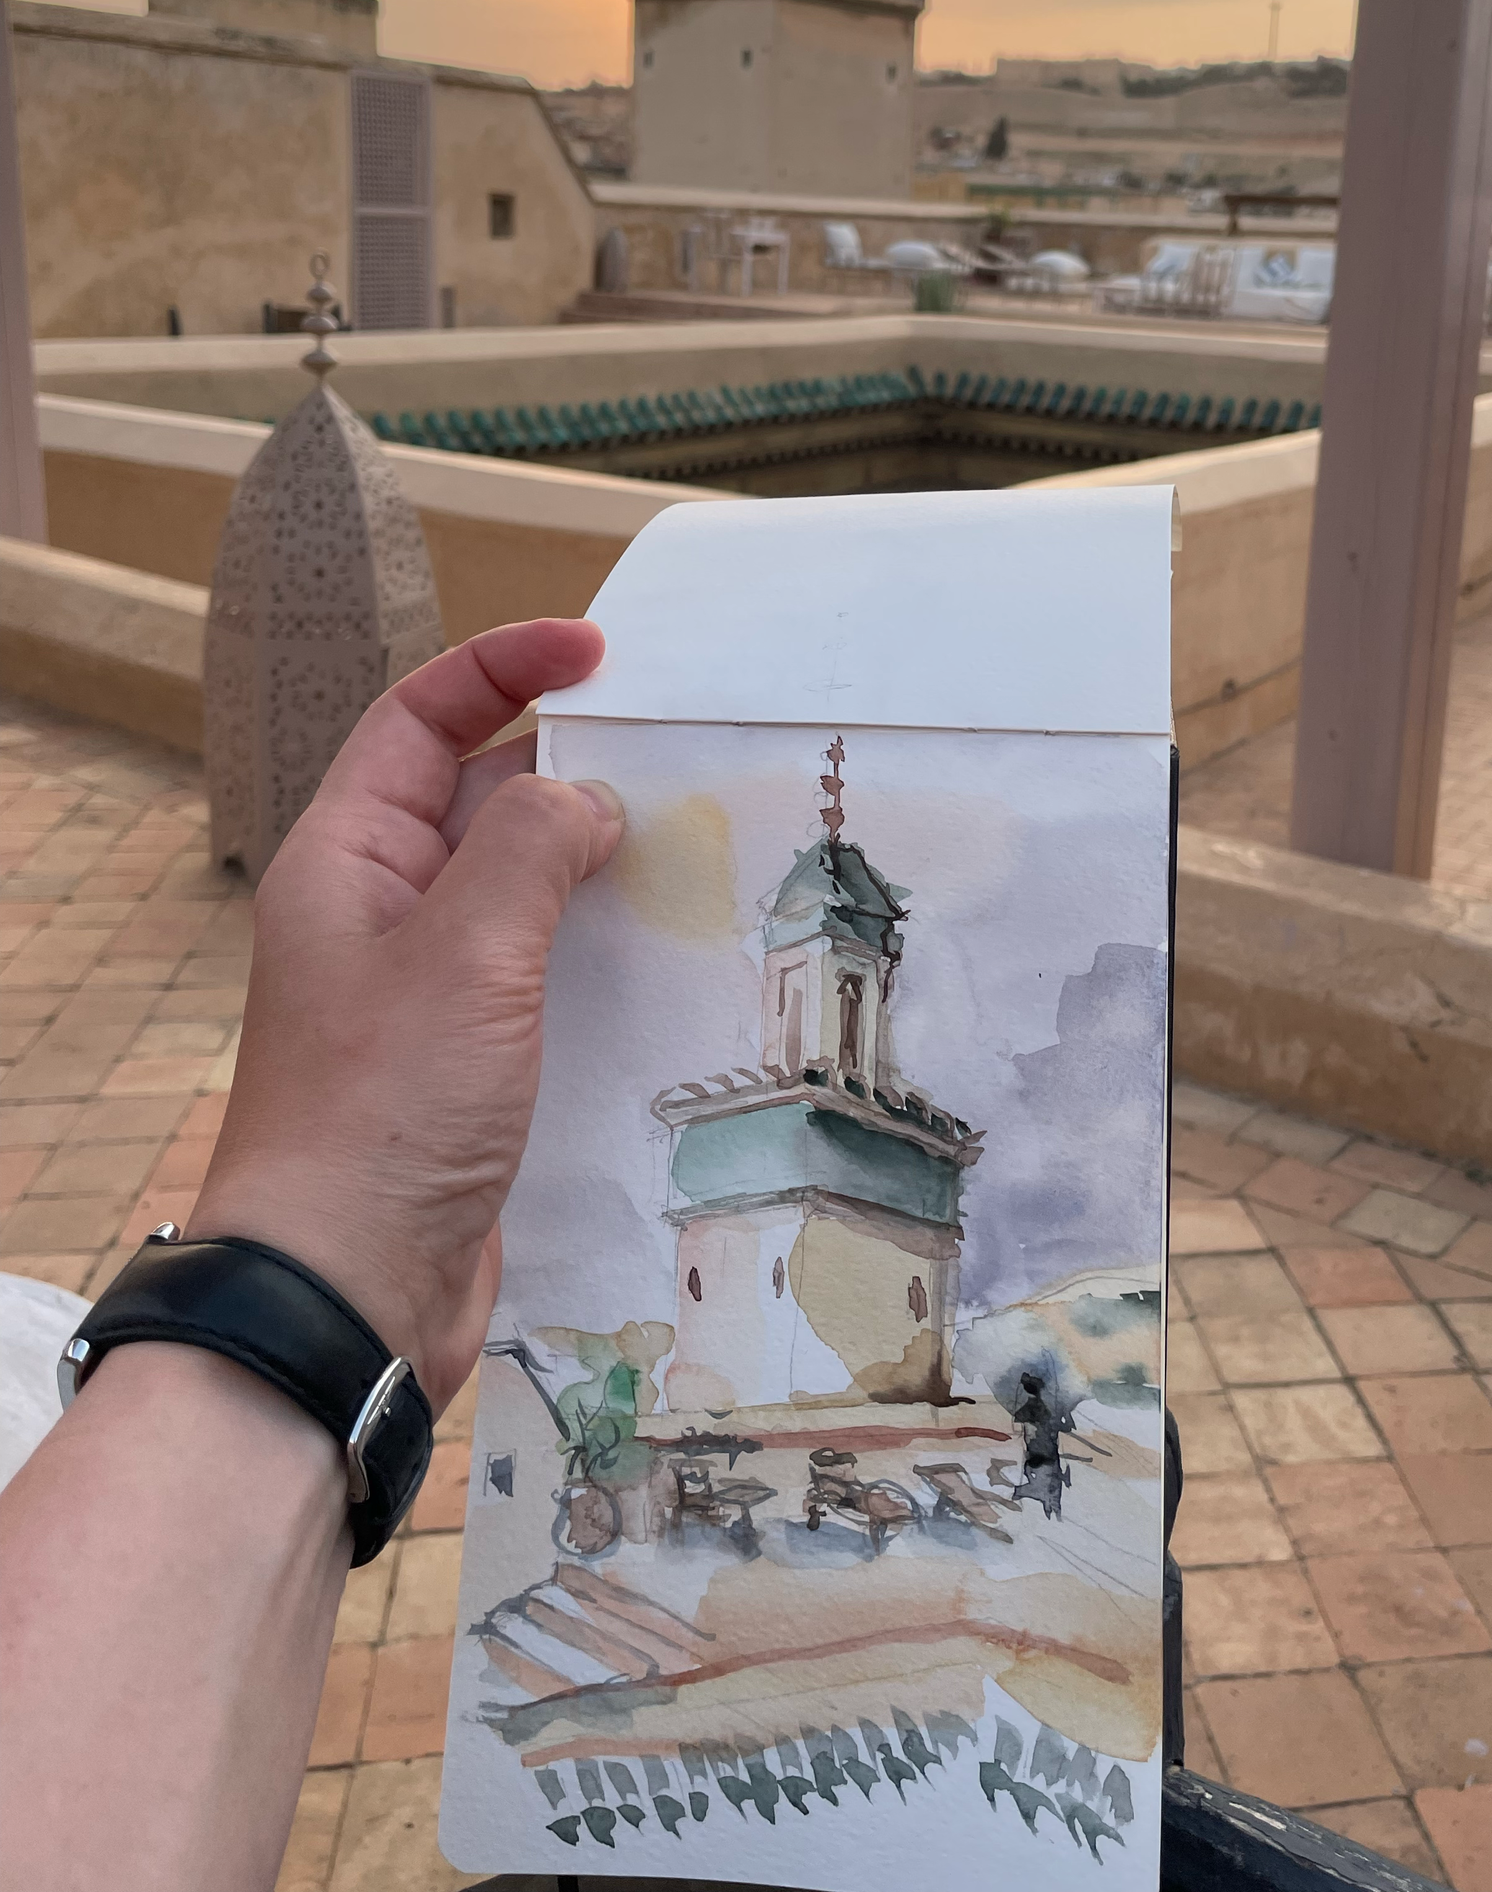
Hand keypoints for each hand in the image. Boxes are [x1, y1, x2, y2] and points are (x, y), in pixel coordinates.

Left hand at [188, 619, 622, 1406]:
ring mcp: (428, 991)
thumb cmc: (384, 1110)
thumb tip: (586, 800)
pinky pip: (545, 971)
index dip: (502, 667)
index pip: (418, 720)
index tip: (597, 649)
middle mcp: (381, 912)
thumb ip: (531, 847)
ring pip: (522, 889)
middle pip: (478, 798)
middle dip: (570, 764)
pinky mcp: (474, 1062)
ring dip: (598, 859)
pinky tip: (675, 948)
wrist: (348, 1291)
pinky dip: (603, 946)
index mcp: (348, 860)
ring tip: (696, 839)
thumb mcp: (467, 951)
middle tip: (677, 747)